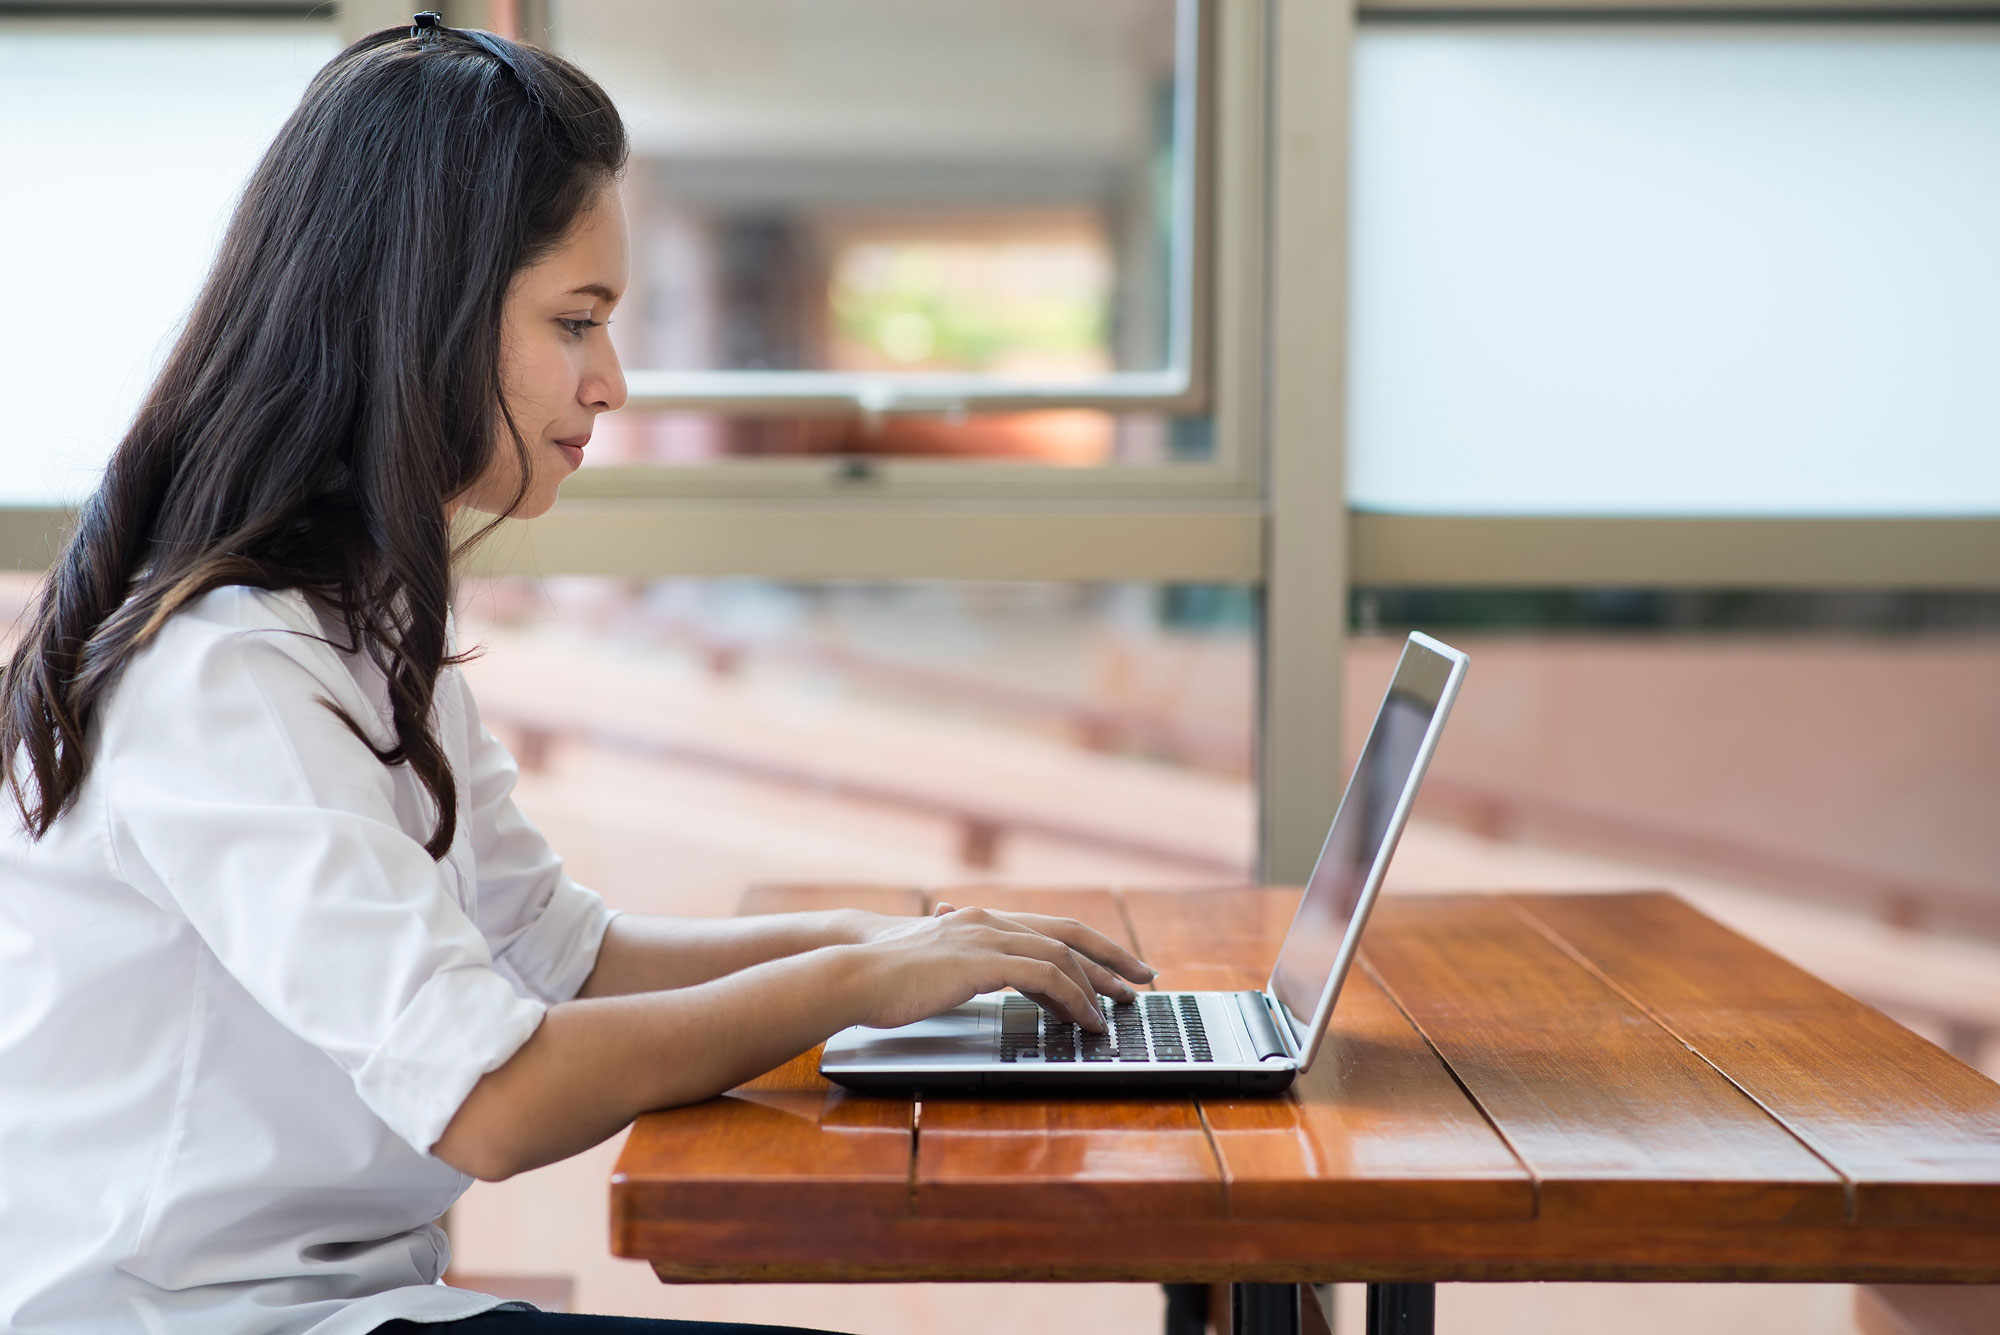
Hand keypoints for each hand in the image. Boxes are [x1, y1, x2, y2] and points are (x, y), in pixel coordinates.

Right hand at [844, 903, 1155, 1032]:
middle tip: (1144, 980)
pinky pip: (1046, 978)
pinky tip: (1085, 1021)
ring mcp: (988, 937)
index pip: (1052, 927)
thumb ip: (967, 965)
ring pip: (1063, 956)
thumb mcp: (937, 966)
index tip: (1120, 965)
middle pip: (1069, 934)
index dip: (1092, 945)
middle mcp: (991, 920)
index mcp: (983, 919)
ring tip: (1116, 1012)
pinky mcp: (983, 962)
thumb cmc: (887, 977)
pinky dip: (1073, 999)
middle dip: (1112, 957)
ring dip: (1096, 986)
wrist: (853, 972)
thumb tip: (989, 981)